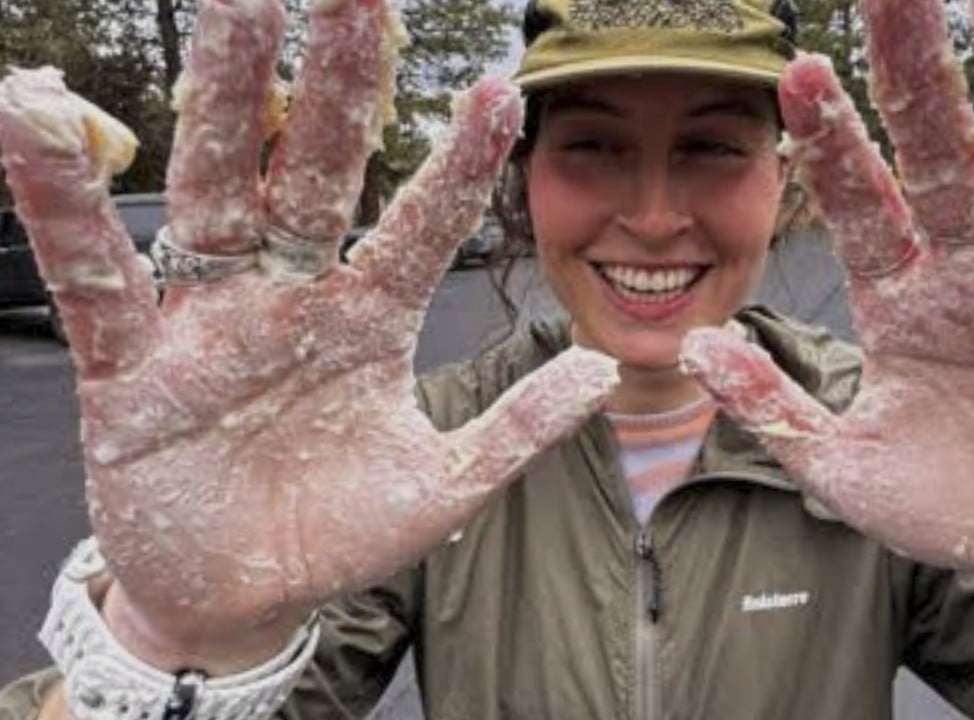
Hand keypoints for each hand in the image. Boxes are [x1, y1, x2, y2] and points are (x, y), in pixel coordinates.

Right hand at [0, 0, 615, 652]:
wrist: (242, 597)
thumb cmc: (338, 533)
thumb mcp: (441, 487)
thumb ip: (516, 431)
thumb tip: (602, 371)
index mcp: (367, 318)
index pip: (418, 223)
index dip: (458, 163)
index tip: (504, 91)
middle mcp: (289, 295)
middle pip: (312, 170)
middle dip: (334, 83)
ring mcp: (208, 319)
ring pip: (214, 190)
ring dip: (221, 98)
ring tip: (235, 3)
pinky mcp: (131, 365)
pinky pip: (96, 277)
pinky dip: (63, 206)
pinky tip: (34, 120)